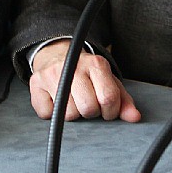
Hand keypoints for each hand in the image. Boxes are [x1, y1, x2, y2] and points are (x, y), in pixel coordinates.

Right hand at [27, 40, 141, 122]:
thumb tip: (135, 117)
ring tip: (73, 101)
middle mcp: (74, 66)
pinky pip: (47, 114)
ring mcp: (52, 74)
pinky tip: (57, 100)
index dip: (110, 111)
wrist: (57, 55)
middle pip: (88, 108)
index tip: (106, 109)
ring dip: (72, 114)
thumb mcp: (108, 82)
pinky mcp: (36, 83)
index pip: (108, 98)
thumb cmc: (87, 75)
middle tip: (88, 104)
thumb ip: (123, 101)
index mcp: (96, 64)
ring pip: (68, 114)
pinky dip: (52, 113)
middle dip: (90, 112)